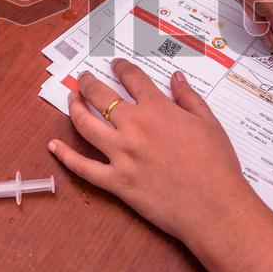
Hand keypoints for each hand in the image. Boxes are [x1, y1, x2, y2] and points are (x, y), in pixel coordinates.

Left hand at [47, 60, 253, 242]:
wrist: (214, 206)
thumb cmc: (218, 165)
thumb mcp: (209, 123)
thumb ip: (189, 98)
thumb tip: (175, 77)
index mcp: (157, 109)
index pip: (132, 79)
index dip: (121, 68)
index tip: (116, 65)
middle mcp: (134, 127)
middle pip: (100, 96)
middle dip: (88, 83)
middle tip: (83, 78)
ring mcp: (121, 155)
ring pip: (85, 125)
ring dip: (74, 108)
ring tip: (71, 100)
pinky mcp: (116, 182)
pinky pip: (84, 168)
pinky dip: (65, 156)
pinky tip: (54, 145)